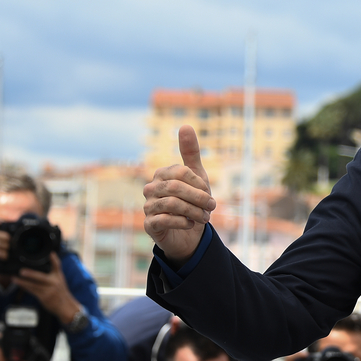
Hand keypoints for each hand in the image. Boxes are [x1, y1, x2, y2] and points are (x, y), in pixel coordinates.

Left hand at [12, 253, 81, 324]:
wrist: (65, 306)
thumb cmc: (60, 291)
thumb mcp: (60, 279)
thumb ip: (54, 269)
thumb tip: (48, 258)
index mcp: (58, 276)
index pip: (57, 266)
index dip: (54, 259)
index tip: (51, 253)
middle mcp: (54, 283)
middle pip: (41, 277)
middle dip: (31, 274)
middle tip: (21, 271)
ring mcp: (49, 291)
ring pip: (33, 285)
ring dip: (22, 282)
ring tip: (14, 278)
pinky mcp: (44, 298)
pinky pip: (32, 291)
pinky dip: (25, 288)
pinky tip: (19, 285)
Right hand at [143, 125, 215, 264]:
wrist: (188, 234)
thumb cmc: (192, 202)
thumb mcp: (197, 177)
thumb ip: (191, 153)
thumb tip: (185, 125)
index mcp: (162, 174)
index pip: (182, 172)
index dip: (199, 184)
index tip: (210, 194)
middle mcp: (150, 188)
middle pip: (176, 188)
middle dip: (199, 198)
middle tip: (212, 207)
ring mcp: (147, 206)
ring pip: (172, 204)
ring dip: (194, 212)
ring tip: (205, 218)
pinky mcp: (149, 225)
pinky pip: (164, 220)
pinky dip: (183, 222)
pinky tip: (190, 224)